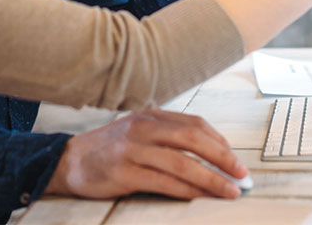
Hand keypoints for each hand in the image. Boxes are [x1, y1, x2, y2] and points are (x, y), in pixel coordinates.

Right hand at [44, 110, 247, 200]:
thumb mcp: (139, 132)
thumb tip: (209, 156)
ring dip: (210, 178)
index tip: (235, 160)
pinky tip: (199, 197)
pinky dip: (185, 190)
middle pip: (193, 138)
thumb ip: (167, 138)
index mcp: (151, 116)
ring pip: (181, 162)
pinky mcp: (123, 171)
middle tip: (241, 174)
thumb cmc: (110, 149)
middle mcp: (143, 128)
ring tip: (228, 190)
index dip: (220, 142)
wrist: (70, 160)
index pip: (195, 123)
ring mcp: (132, 149)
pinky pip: (162, 181)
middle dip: (222, 157)